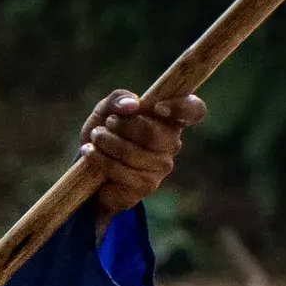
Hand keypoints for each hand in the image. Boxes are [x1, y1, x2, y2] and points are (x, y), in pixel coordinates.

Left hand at [74, 87, 198, 208]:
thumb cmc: (107, 131)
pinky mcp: (146, 186)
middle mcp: (172, 143)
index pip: (194, 110)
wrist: (91, 164)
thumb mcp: (107, 109)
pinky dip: (100, 160)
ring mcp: (161, 167)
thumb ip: (118, 99)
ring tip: (95, 137)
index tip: (157, 108)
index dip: (181, 107)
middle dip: (124, 125)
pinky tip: (90, 153)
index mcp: (170, 119)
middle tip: (108, 123)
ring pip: (133, 153)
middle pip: (154, 133)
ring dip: (107, 142)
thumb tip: (132, 105)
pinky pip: (121, 172)